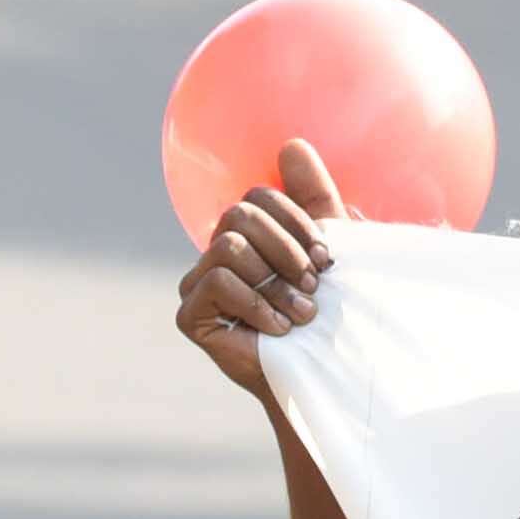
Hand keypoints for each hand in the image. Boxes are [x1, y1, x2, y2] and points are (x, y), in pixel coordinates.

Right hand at [175, 136, 346, 404]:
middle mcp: (217, 252)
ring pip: (229, 245)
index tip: (328, 260)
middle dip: (288, 250)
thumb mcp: (329, 250)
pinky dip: (255, 303)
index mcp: (249, 234)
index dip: (298, 223)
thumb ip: (314, 197)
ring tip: (302, 314)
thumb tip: (291, 144)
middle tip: (315, 286)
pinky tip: (277, 330)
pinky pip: (217, 282)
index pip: (260, 197)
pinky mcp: (189, 314)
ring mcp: (197, 283)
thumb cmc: (330, 312)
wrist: (323, 375)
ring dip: (276, 282)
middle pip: (240, 214)